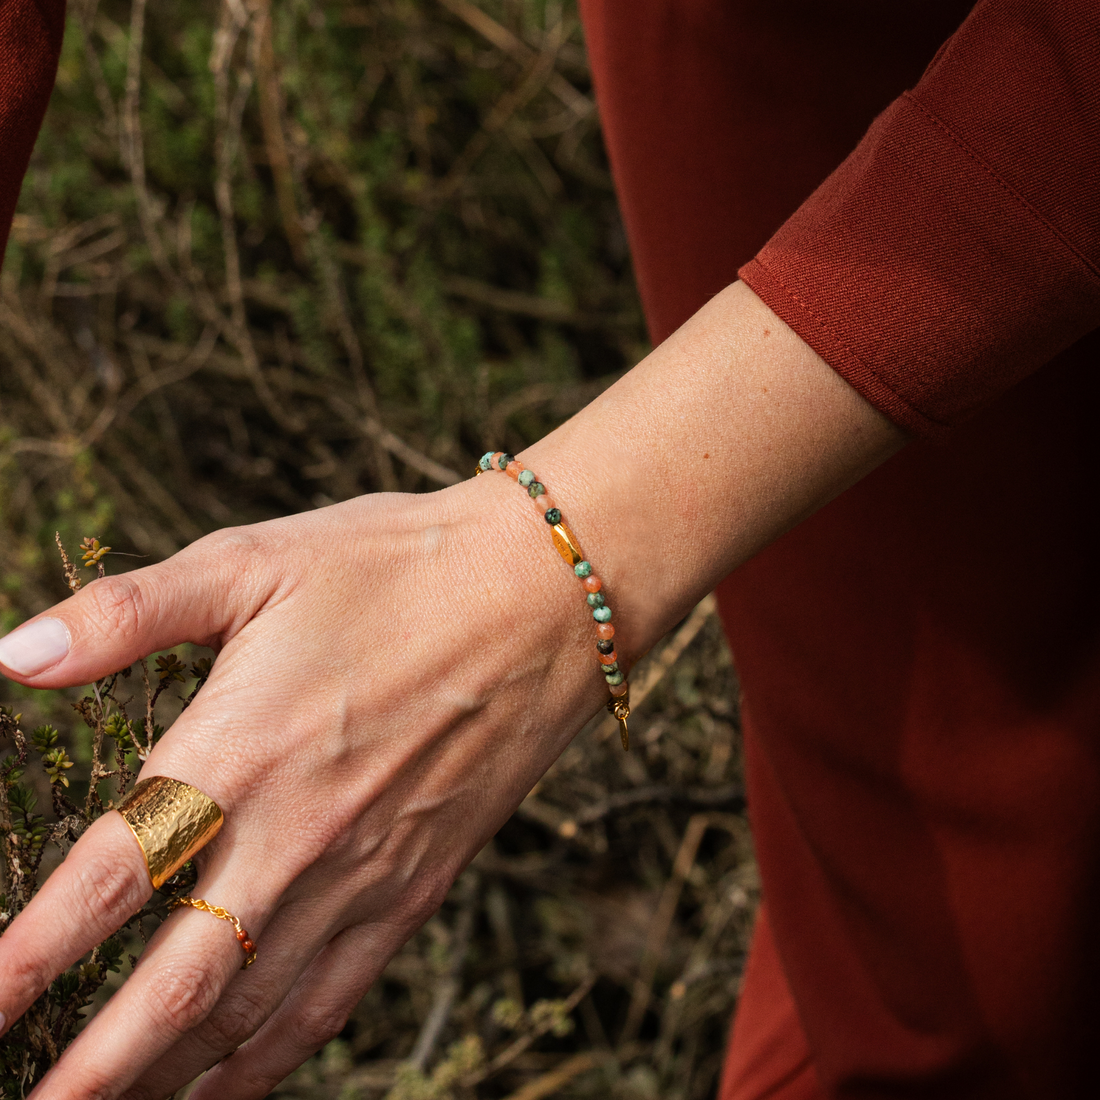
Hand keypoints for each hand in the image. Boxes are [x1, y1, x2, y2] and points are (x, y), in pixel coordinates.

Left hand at [0, 475, 611, 1098]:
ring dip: (163, 1078)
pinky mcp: (416, 886)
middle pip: (168, 991)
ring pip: (245, 1015)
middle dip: (84, 1072)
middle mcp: (293, 834)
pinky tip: (223, 1089)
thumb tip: (10, 651)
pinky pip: (330, 1000)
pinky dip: (265, 1061)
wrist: (540, 596)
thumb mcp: (256, 559)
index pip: (102, 884)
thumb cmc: (395, 567)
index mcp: (238, 749)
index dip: (21, 963)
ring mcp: (361, 873)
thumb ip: (128, 612)